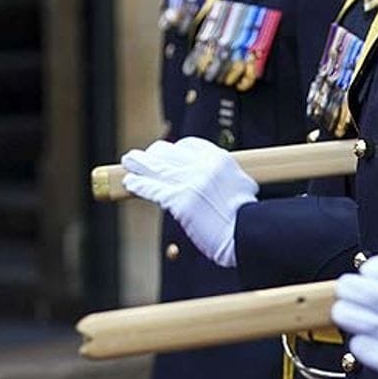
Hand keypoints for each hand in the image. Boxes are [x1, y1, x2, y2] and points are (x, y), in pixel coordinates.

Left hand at [120, 137, 257, 267]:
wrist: (249, 234)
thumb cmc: (246, 217)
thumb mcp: (240, 185)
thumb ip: (222, 177)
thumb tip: (210, 179)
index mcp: (219, 159)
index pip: (188, 145)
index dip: (173, 150)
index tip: (165, 155)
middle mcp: (203, 166)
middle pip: (168, 152)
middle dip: (153, 154)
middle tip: (140, 157)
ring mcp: (190, 182)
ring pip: (156, 168)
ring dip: (139, 164)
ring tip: (128, 162)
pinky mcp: (180, 201)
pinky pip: (153, 188)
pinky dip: (140, 185)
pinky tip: (131, 183)